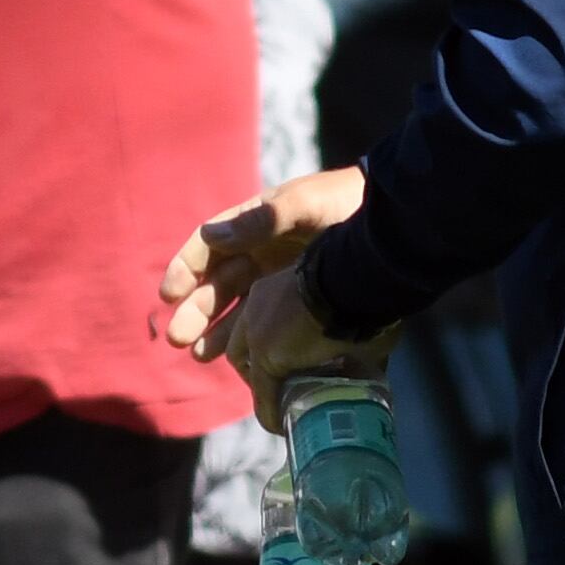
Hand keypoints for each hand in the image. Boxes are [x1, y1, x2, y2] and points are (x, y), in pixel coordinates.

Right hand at [161, 167, 366, 349]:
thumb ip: (260, 220)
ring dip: (219, 331)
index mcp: (255, 224)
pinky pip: (269, 322)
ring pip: (240, 308)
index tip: (169, 296)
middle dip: (197, 311)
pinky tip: (244, 362)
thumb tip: (210, 234)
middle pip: (219, 284)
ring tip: (201, 356)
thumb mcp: (302, 205)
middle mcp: (262, 251)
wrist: (395, 221)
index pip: (208, 248)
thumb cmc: (347, 202)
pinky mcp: (303, 299)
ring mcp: (282, 277)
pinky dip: (253, 340)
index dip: (186, 270)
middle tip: (178, 340)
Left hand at [203, 264, 394, 404]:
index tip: (294, 366)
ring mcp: (259, 332)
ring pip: (252, 371)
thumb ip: (352, 333)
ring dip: (267, 392)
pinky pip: (264, 392)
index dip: (274, 348)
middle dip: (262, 371)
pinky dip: (271, 412)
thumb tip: (373, 365)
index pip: (262, 323)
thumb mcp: (351, 308)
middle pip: (246, 346)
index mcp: (277, 289)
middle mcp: (258, 306)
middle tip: (287, 389)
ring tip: (288, 409)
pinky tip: (282, 426)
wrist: (358, 279)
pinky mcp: (266, 357)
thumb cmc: (364, 288)